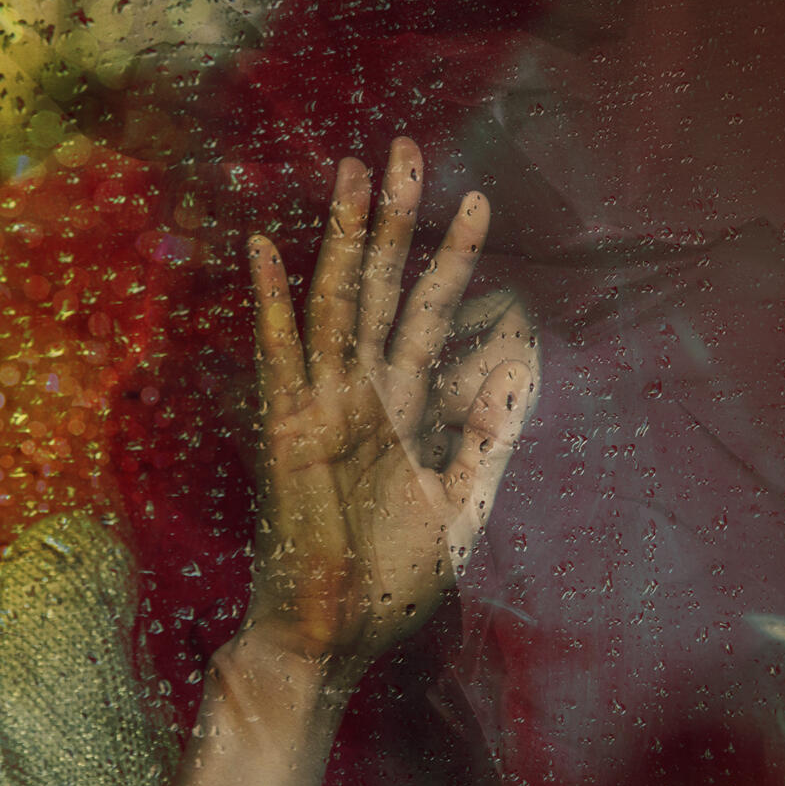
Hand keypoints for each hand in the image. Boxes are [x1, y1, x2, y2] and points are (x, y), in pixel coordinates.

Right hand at [237, 138, 534, 678]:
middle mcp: (361, 396)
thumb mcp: (458, 508)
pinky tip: (266, 247)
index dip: (454, 262)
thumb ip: (485, 441)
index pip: (429, 317)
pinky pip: (279, 356)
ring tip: (358, 169)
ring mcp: (322, 406)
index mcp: (402, 412)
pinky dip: (271, 303)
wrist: (333, 637)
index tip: (480, 204)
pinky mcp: (287, 430)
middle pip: (381, 289)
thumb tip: (517, 372)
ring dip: (344, 237)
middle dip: (397, 222)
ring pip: (336, 304)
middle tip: (410, 148)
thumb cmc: (389, 581)